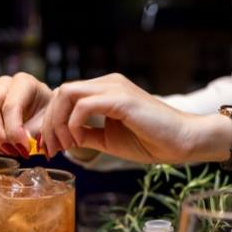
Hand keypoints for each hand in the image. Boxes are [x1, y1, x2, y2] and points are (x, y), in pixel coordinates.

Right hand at [0, 72, 51, 156]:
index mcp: (23, 83)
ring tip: (8, 150)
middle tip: (13, 151)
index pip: (11, 106)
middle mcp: (2, 85)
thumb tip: (23, 142)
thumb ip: (38, 132)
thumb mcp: (49, 123)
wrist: (43, 116)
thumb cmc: (47, 117)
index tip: (25, 149)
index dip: (14, 131)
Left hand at [41, 73, 220, 163]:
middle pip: (61, 92)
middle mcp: (108, 83)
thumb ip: (86, 134)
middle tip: (51, 149)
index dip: (51, 121)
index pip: (65, 96)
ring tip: (65, 146)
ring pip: (67, 93)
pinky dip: (73, 124)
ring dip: (58, 122)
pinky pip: (83, 105)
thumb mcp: (108, 139)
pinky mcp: (121, 99)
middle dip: (49, 122)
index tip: (51, 147)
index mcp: (105, 90)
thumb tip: (64, 138)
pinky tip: (78, 141)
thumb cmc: (150, 141)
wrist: (182, 141)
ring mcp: (114, 88)